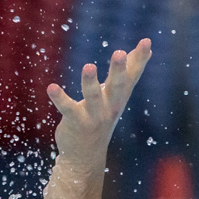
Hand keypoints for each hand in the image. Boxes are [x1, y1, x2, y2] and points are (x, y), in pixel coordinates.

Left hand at [46, 39, 151, 161]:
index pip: (132, 76)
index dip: (140, 59)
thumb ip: (128, 73)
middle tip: (119, 53)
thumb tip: (147, 49)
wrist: (86, 156)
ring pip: (93, 97)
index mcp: (119, 97)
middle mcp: (110, 107)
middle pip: (117, 86)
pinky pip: (68, 109)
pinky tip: (51, 87)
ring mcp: (94, 116)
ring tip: (88, 66)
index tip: (147, 41)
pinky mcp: (76, 123)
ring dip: (90, 83)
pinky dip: (60, 98)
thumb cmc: (101, 118)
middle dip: (118, 70)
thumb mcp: (117, 96)